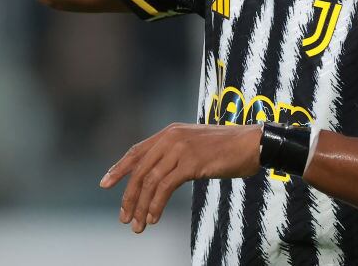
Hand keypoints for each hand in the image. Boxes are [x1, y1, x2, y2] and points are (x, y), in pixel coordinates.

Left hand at [100, 123, 261, 232]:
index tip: (105, 183)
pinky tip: (154, 217)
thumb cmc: (227, 148)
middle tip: (124, 217)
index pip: (137, 151)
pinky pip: (165, 187)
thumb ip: (176, 154)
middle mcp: (171, 137)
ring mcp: (180, 149)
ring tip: (138, 225)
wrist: (252, 144)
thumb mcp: (195, 146)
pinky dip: (156, 204)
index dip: (119, 168)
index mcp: (170, 132)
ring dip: (141, 206)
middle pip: (139, 169)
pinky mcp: (191, 162)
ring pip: (150, 181)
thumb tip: (159, 175)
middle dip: (129, 196)